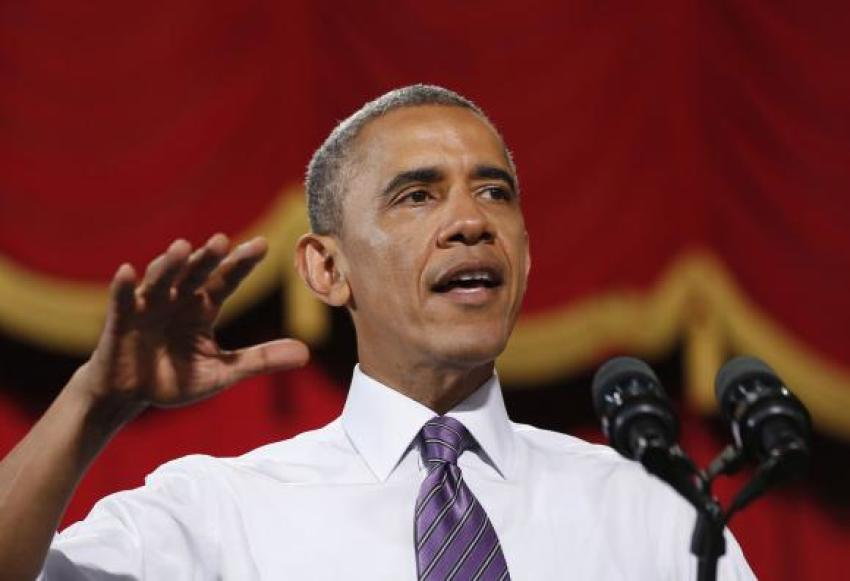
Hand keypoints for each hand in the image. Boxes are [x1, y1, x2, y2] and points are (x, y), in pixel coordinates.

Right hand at [73, 234, 308, 412]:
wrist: (130, 395)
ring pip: (161, 279)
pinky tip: (127, 271)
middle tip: (222, 241)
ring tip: (182, 248)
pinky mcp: (121, 320)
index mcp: (204, 307)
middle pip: (196, 273)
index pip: (227, 280)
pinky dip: (123, 287)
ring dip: (170, 264)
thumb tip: (306, 353)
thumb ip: (261, 359)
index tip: (262, 245)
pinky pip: (122, 300)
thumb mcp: (223, 372)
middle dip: (208, 257)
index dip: (242, 263)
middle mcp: (178, 299)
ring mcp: (148, 306)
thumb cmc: (175, 378)